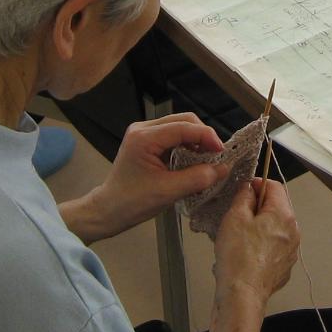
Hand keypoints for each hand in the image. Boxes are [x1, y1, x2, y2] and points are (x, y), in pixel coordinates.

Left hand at [82, 115, 225, 238]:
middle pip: (183, 121)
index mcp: (144, 138)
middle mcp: (143, 129)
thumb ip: (197, 178)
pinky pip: (173, 136)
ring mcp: (144, 134)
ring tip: (207, 160)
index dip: (206, 136)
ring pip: (180, 127)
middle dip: (203, 136)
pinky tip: (194, 161)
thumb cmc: (132, 203)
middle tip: (217, 156)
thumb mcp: (168, 192)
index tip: (222, 152)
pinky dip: (187, 146)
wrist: (108, 210)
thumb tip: (223, 169)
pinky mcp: (147, 142)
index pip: (183, 127)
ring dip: (196, 141)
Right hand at [213, 178, 299, 304]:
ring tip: (239, 238)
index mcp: (284, 215)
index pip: (275, 186)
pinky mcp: (284, 267)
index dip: (257, 184)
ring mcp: (290, 251)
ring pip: (274, 229)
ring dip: (259, 228)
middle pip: (276, 208)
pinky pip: (273, 248)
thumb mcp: (235, 217)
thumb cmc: (238, 257)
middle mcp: (293, 232)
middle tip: (237, 216)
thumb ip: (244, 197)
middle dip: (257, 208)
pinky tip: (246, 254)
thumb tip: (249, 188)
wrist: (242, 294)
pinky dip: (261, 246)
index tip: (243, 191)